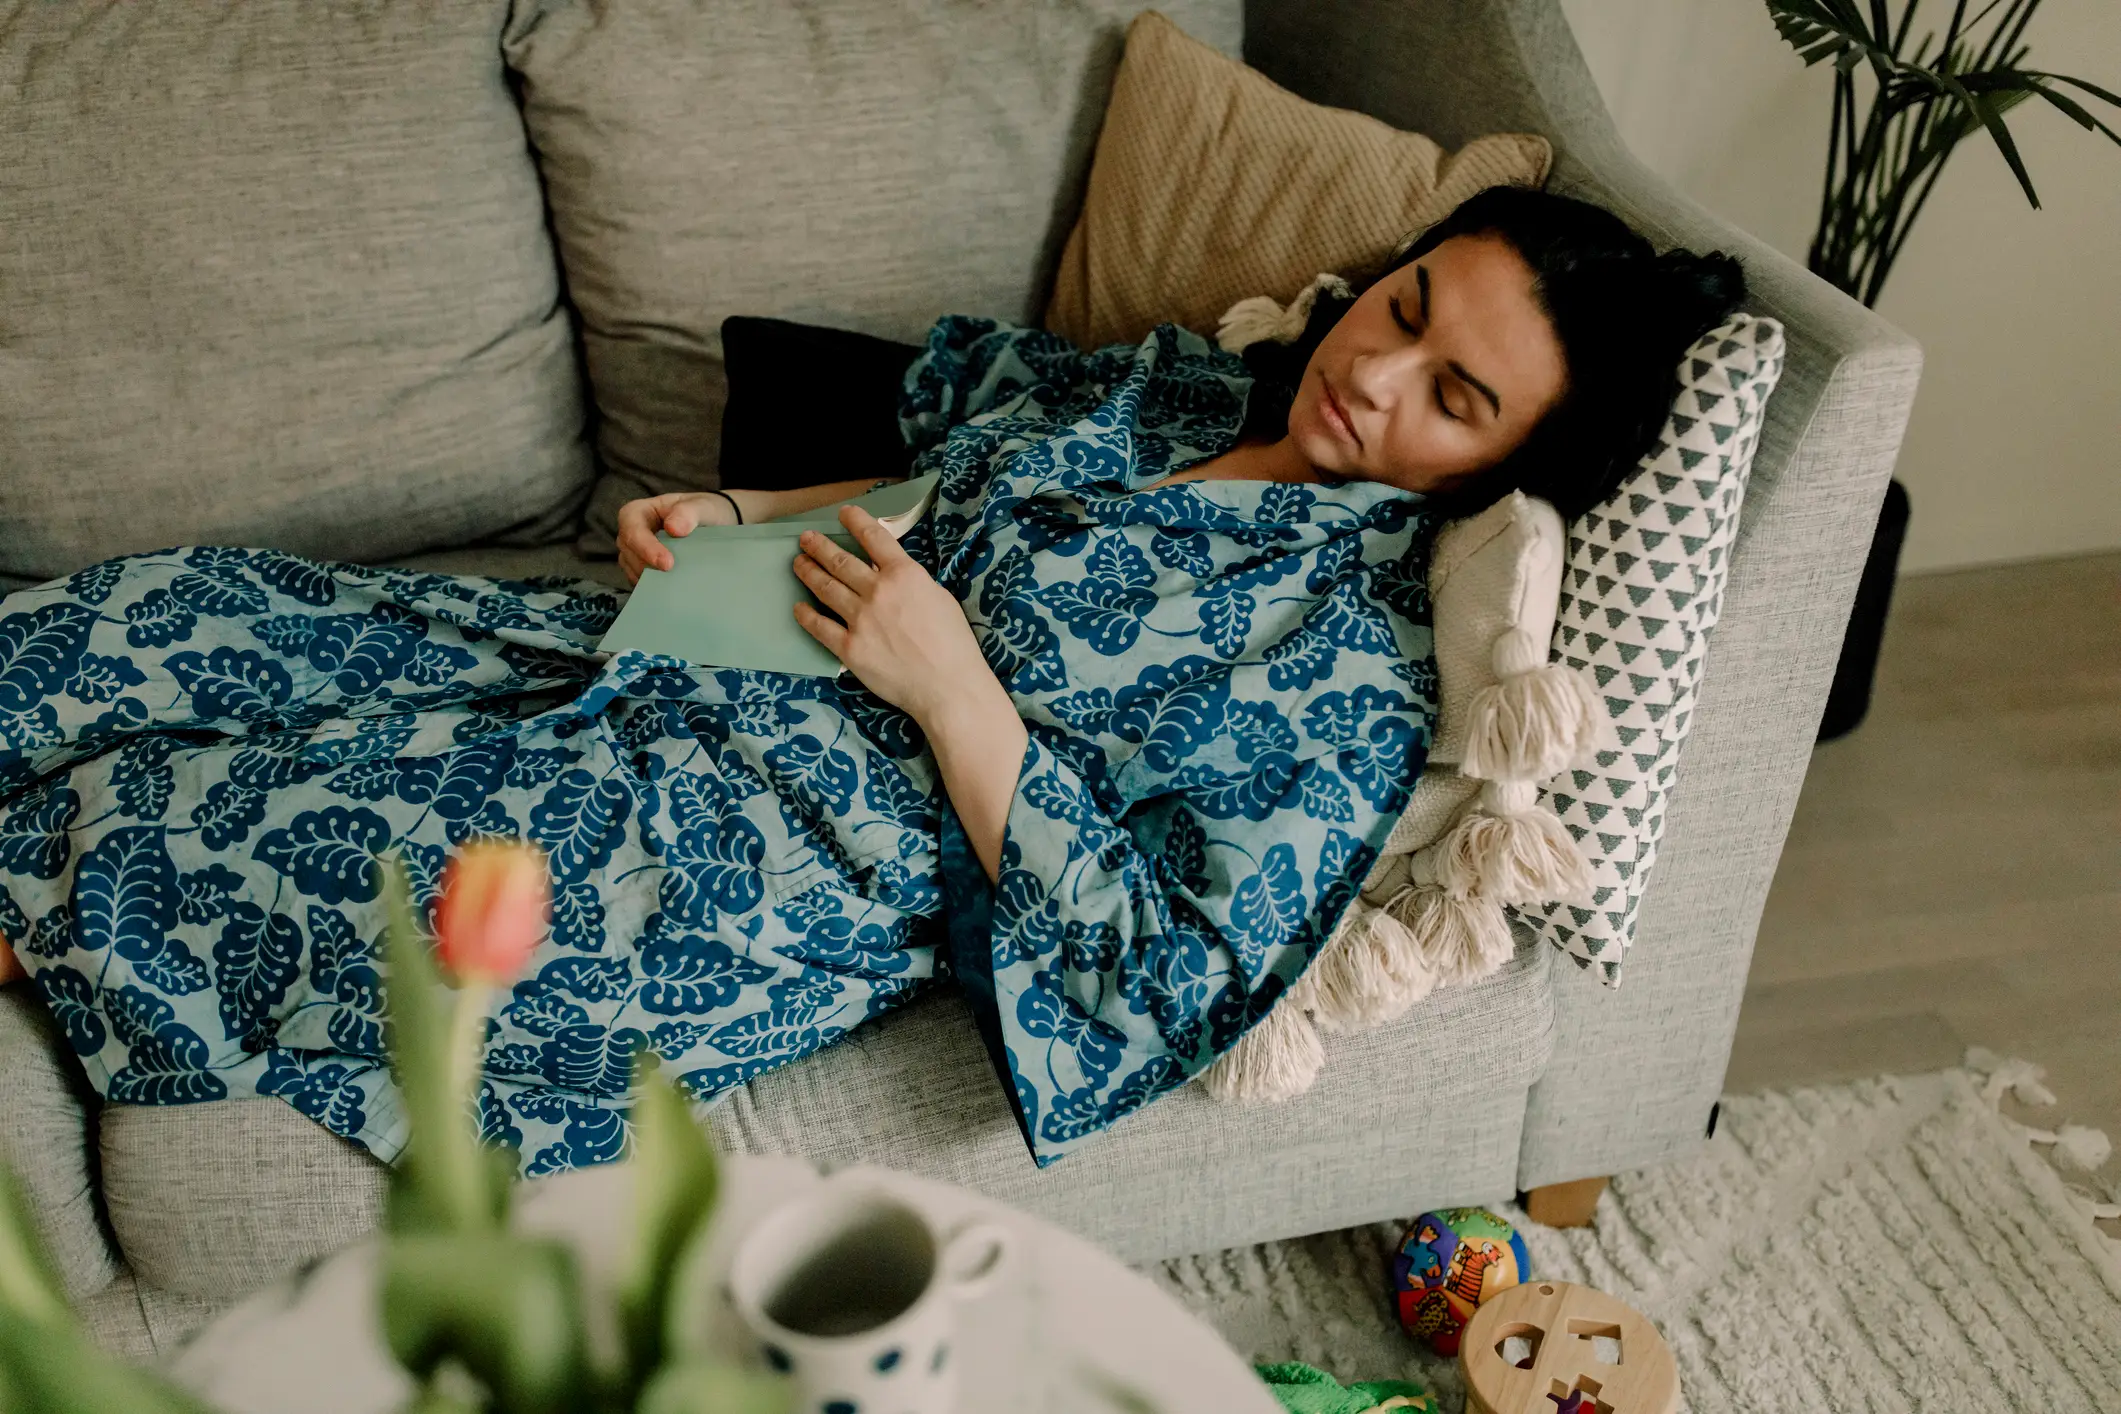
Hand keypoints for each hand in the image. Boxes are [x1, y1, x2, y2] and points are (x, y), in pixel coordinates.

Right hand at [615, 492, 738, 584]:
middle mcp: (632, 533)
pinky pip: (641, 582)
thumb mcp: (702, 507)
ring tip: (676, 583)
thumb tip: (674, 529)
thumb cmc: (704, 512)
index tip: (667, 563)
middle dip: (648, 566)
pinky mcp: (643, 570)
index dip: (645, 547)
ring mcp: (635, 553)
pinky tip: (673, 588)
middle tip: (674, 576)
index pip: (631, 528)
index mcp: (639, 512)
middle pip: (629, 551)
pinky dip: (655, 586)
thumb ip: (688, 513)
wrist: (714, 526)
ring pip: (632, 569)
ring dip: (651, 578)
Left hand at [791, 507, 997, 724]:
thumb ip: (911, 582)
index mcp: (904, 574)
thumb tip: (890, 574)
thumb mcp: (939, 597)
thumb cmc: (953, 643)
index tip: (843, 513)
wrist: (947, 685)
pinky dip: (806, 615)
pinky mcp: (849, 648)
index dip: (856, 521)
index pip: (874, 538)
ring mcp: (860, 619)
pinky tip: (798, 607)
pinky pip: (820, 627)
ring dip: (809, 572)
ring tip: (799, 563)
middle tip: (806, 538)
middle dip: (820, 546)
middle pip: (840, 561)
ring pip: (826, 588)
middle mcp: (877, 591)